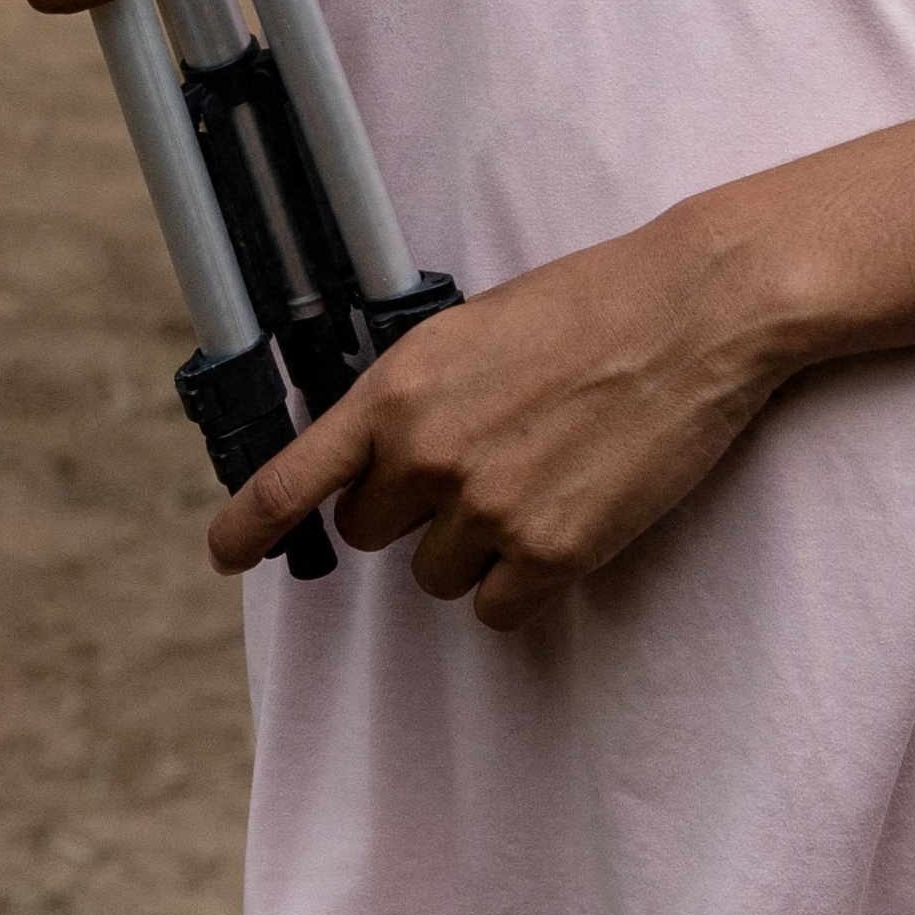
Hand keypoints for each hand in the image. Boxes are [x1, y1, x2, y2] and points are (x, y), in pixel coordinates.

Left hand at [211, 204, 794, 626]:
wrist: (689, 315)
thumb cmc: (585, 308)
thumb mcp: (464, 334)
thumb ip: (408, 397)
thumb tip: (377, 453)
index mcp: (396, 392)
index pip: (290, 480)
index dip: (247, 527)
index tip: (226, 554)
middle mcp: (427, 457)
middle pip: (369, 533)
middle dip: (407, 511)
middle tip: (476, 465)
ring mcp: (488, 510)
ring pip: (435, 575)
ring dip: (469, 548)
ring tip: (533, 481)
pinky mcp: (551, 553)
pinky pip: (496, 607)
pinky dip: (518, 585)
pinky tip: (558, 525)